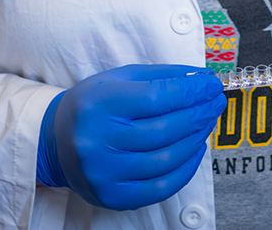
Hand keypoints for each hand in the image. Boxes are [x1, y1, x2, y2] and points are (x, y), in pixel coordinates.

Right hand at [36, 64, 225, 210]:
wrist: (55, 142)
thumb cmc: (93, 105)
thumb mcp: (119, 78)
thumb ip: (161, 76)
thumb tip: (201, 78)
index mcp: (98, 103)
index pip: (155, 97)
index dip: (190, 91)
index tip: (210, 84)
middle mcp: (98, 140)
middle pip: (165, 129)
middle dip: (199, 113)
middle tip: (216, 102)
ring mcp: (105, 172)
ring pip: (167, 158)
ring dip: (197, 138)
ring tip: (207, 122)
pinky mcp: (113, 196)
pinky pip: (162, 186)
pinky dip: (186, 168)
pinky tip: (195, 149)